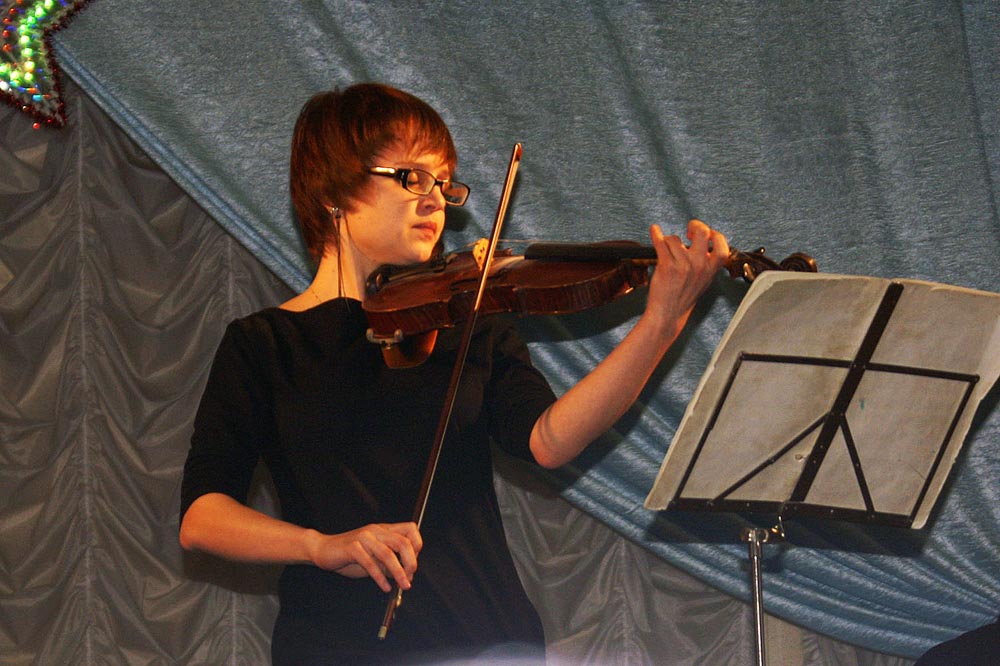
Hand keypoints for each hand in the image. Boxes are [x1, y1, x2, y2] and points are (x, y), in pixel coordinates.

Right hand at [307, 522, 422, 592]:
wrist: (323, 550)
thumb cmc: (350, 556)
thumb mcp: (374, 558)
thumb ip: (389, 563)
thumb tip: (406, 575)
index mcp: (384, 530)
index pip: (410, 529)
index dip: (417, 546)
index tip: (413, 564)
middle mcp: (376, 531)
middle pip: (403, 542)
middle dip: (411, 562)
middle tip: (410, 577)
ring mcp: (364, 538)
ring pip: (388, 554)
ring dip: (398, 572)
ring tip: (403, 585)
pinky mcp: (352, 548)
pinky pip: (370, 563)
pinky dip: (380, 578)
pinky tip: (385, 587)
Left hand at [643, 219, 728, 336]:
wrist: (668, 313)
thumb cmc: (684, 297)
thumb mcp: (704, 281)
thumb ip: (707, 263)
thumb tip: (706, 243)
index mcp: (711, 269)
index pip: (721, 244)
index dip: (714, 234)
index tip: (707, 233)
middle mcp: (699, 265)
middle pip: (702, 231)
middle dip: (694, 225)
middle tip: (688, 230)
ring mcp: (683, 265)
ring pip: (675, 239)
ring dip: (668, 242)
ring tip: (667, 251)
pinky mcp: (667, 266)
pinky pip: (661, 242)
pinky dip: (655, 234)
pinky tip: (654, 231)